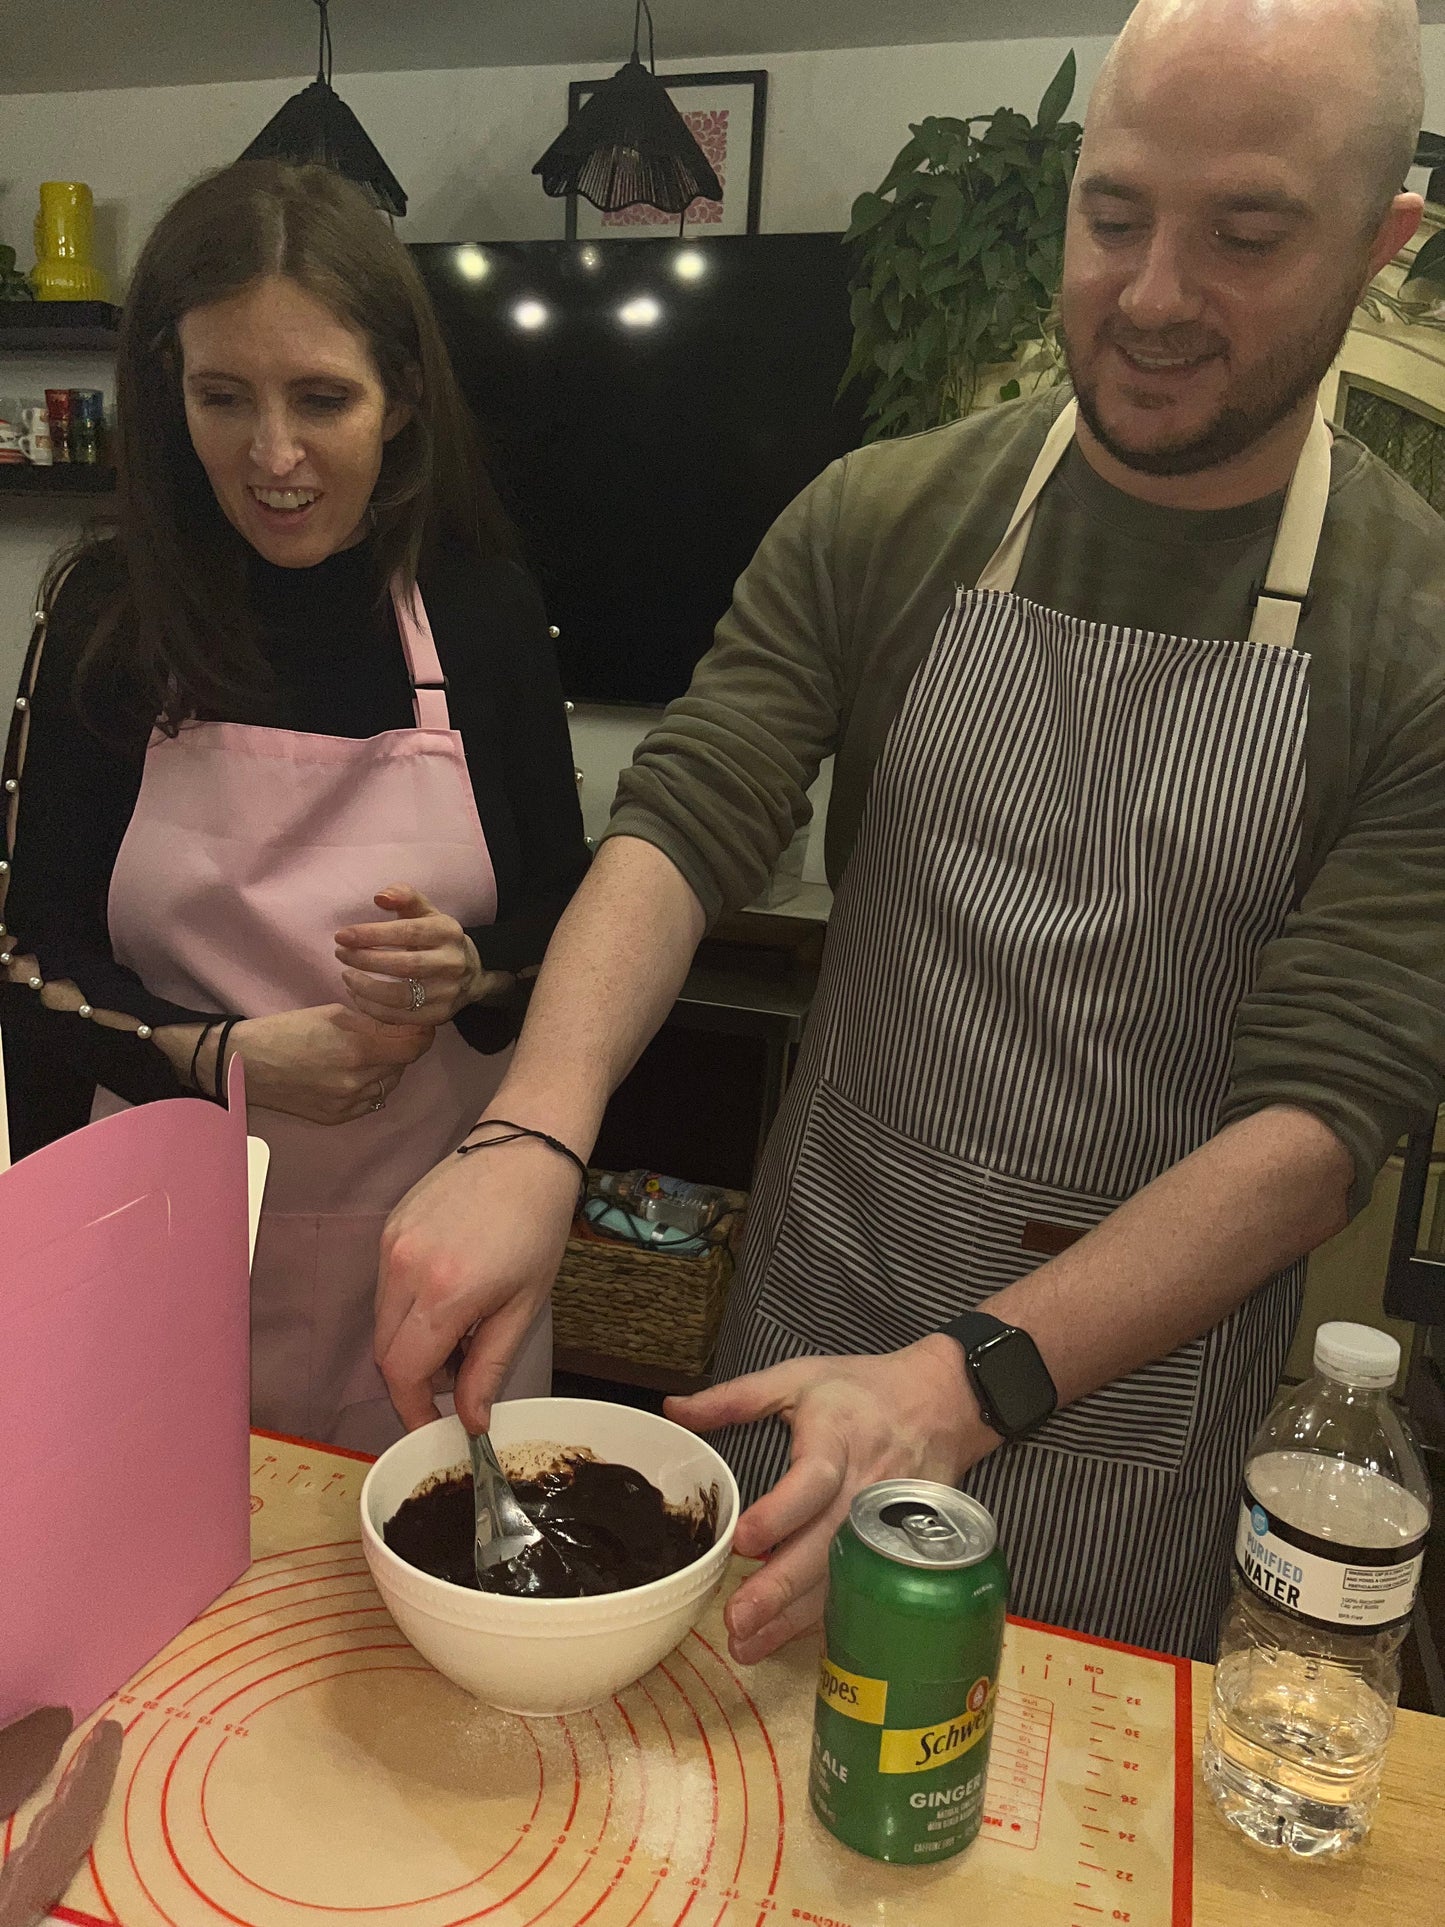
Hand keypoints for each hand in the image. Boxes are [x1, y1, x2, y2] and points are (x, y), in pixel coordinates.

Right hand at [224, 1003, 433, 1123]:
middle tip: (385, 1035)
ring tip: (363, 1054)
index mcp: (359, 1049)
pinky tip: (349, 1073)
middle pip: (402, 1065)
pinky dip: (368, 1087)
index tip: (418, 1026)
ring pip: (388, 1084)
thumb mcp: (335, 1014)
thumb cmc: (287, 1031)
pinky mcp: (338, 1118)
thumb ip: (374, 1023)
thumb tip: (404, 1026)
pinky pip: (370, 1101)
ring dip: (385, 1069)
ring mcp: (348, 1104)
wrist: (246, 1064)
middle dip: (399, 1049)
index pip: (414, 1046)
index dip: (421, 1034)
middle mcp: (358, 1081)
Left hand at [335, 883, 513, 1026]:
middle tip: (341, 953)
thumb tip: (380, 897)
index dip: (372, 934)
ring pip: (401, 996)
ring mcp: (447, 993)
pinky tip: (358, 995)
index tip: (342, 936)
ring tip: (347, 976)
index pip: (408, 932)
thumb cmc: (437, 938)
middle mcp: (451, 963)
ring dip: (366, 988)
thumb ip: (404, 898)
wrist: (473, 973)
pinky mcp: (439, 1016)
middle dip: (366, 960)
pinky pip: (400, 1017)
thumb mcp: (426, 912)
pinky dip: (373, 1008)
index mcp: (447, 932)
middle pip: (404, 965)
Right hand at [375, 1130, 578, 1430]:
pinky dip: (408, 1309)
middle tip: (457, 1379)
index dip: (413, 1410)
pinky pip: (385, 1288)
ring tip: (462, 1329)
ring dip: (411, 1344)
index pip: (403, 1373)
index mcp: (444, 1291)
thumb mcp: (524, 1305)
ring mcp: (390, 1245)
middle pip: (385, 1352)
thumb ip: (489, 1368)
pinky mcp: (388, 1228)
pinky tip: (448, 1296)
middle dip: (414, 1381)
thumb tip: (470, 1423)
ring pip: (382, 1322)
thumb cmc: (537, 1225)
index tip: (432, 1428)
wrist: (526, 1148)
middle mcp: (404, 1268)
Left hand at [665, 1337, 999, 1665]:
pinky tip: (787, 1638)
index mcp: (837, 1437)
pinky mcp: (900, 1546)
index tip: (745, 1542)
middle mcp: (864, 1486)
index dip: (781, 1513)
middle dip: (781, 1587)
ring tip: (748, 1644)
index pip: (813, 1480)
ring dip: (796, 1616)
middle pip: (825, 1544)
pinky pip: (860, 1587)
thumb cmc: (863, 1390)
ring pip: (842, 1578)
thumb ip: (735, 1397)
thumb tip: (674, 1408)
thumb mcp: (798, 1377)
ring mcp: (887, 1522)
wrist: (944, 1401)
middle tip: (737, 1620)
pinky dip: (824, 1617)